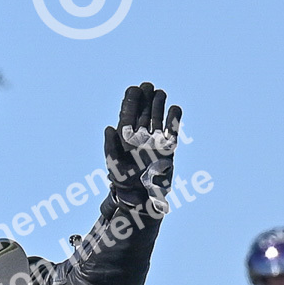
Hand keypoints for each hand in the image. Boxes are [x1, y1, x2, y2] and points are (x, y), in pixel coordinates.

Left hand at [105, 81, 181, 216]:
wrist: (142, 198)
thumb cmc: (124, 183)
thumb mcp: (113, 165)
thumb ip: (110, 146)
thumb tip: (109, 127)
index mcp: (125, 139)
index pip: (127, 115)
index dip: (130, 102)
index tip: (134, 89)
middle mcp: (140, 138)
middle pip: (143, 113)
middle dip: (145, 99)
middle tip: (148, 86)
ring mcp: (155, 141)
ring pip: (157, 118)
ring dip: (158, 105)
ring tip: (160, 93)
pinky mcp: (168, 148)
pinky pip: (173, 130)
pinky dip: (174, 119)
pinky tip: (174, 108)